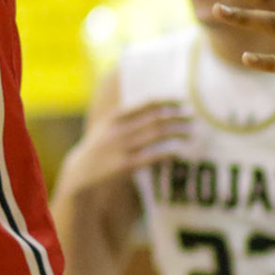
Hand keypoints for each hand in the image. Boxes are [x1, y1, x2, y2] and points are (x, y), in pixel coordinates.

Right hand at [58, 100, 191, 196]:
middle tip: (192, 117)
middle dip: (177, 116)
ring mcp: (123, 147)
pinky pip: (153, 156)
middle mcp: (119, 130)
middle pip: (156, 119)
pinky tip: (178, 152)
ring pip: (157, 135)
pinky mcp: (126, 165)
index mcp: (115, 117)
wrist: (81, 172)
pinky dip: (167, 153)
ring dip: (177, 132)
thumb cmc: (99, 147)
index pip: (147, 104)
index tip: (183, 101)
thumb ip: (126, 116)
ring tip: (190, 133)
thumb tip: (155, 105)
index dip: (168, 102)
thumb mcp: (106, 126)